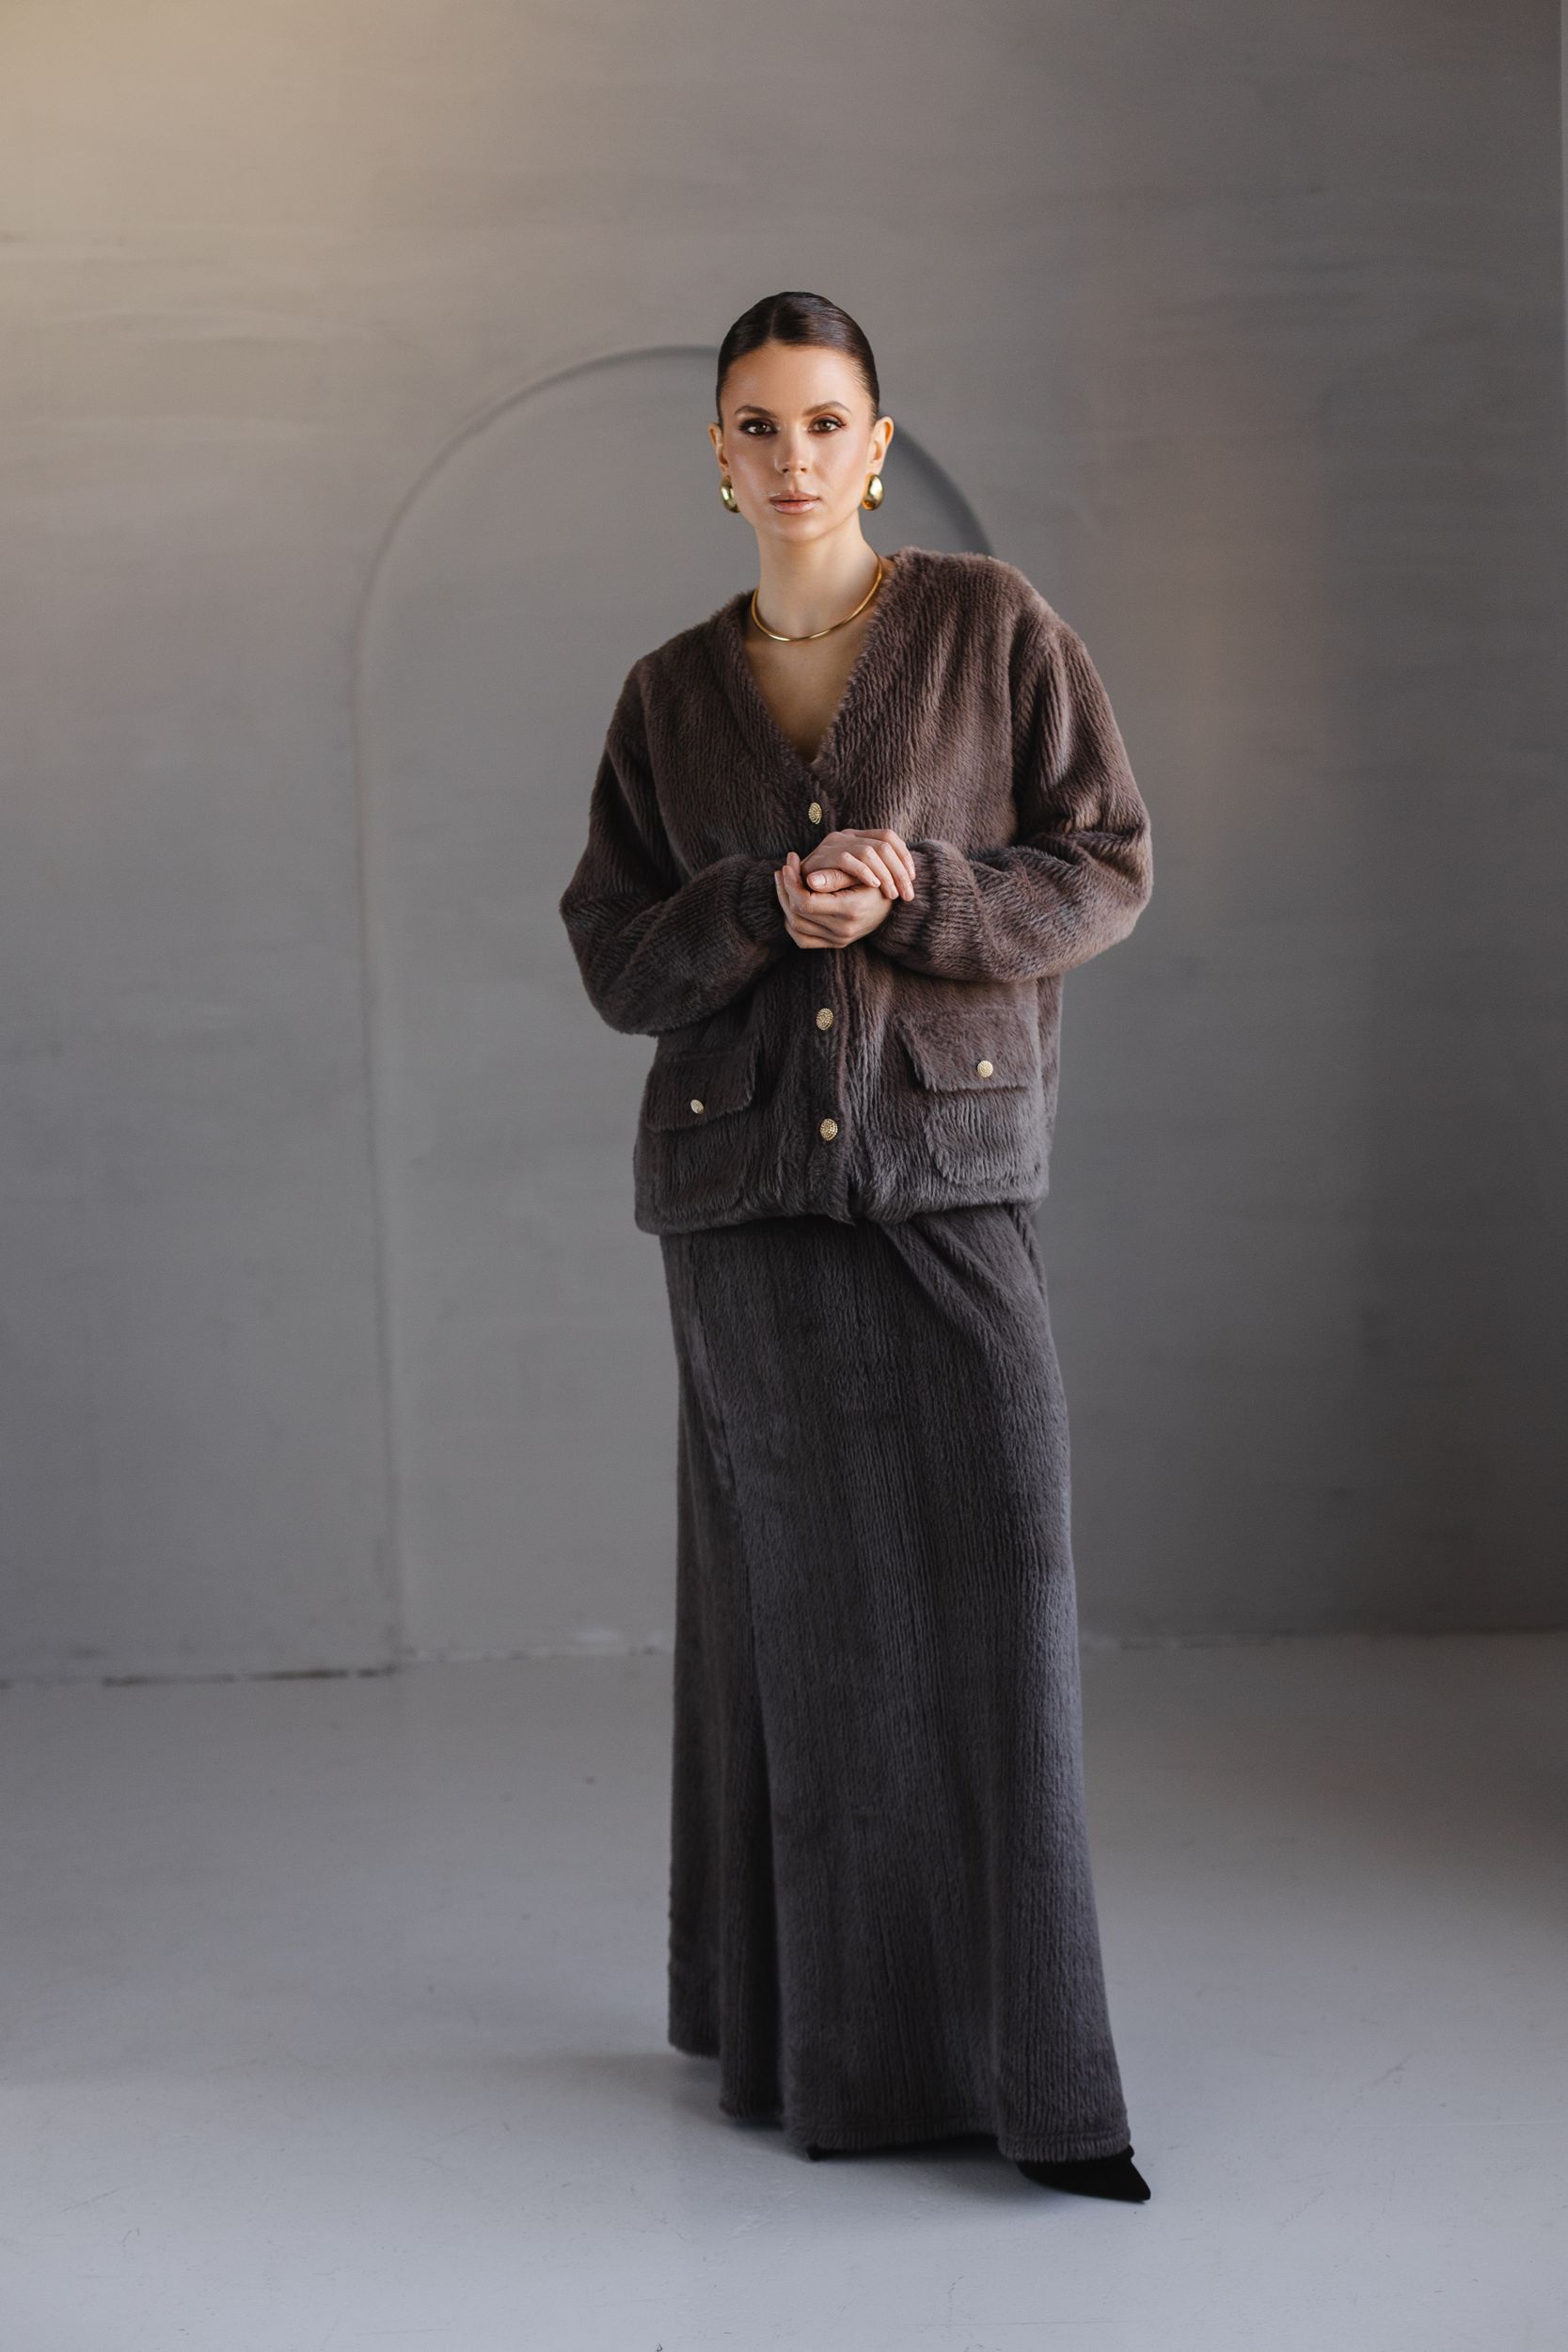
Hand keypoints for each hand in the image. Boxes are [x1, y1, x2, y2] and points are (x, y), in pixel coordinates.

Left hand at [774, 849, 896, 948]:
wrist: (895, 909)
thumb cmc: (880, 883)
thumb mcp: (864, 873)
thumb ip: (837, 876)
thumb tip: (808, 879)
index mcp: (849, 911)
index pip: (805, 902)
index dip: (792, 882)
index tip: (790, 862)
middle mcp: (842, 931)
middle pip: (796, 914)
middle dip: (785, 888)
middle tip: (783, 868)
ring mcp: (837, 941)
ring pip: (795, 926)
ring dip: (785, 902)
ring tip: (784, 881)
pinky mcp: (833, 944)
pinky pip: (802, 939)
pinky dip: (792, 921)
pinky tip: (791, 901)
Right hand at [798, 827, 915, 901]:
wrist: (797, 888)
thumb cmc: (833, 887)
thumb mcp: (858, 880)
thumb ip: (878, 873)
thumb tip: (910, 877)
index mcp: (857, 836)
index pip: (888, 836)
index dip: (904, 856)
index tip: (912, 879)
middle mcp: (846, 835)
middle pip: (884, 844)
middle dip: (900, 871)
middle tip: (906, 895)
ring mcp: (834, 844)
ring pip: (869, 851)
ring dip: (886, 875)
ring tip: (891, 894)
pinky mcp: (823, 857)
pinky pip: (848, 860)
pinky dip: (863, 873)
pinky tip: (874, 886)